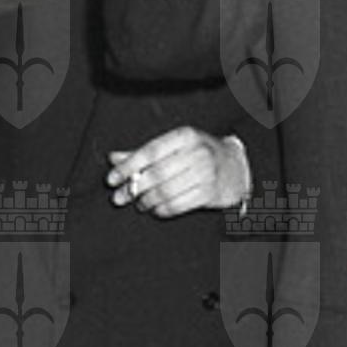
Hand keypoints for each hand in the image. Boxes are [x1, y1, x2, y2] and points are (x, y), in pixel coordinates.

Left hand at [106, 128, 249, 217]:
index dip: (128, 166)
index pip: (150, 151)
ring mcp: (206, 174)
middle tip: (118, 197)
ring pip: (166, 192)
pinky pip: (177, 205)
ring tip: (138, 204)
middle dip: (133, 188)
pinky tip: (154, 209)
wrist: (235, 168)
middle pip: (156, 174)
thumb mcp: (174, 146)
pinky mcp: (210, 193)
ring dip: (146, 201)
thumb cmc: (198, 154)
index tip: (111, 179)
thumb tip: (113, 158)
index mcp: (185, 136)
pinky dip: (161, 210)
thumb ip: (143, 153)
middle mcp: (197, 152)